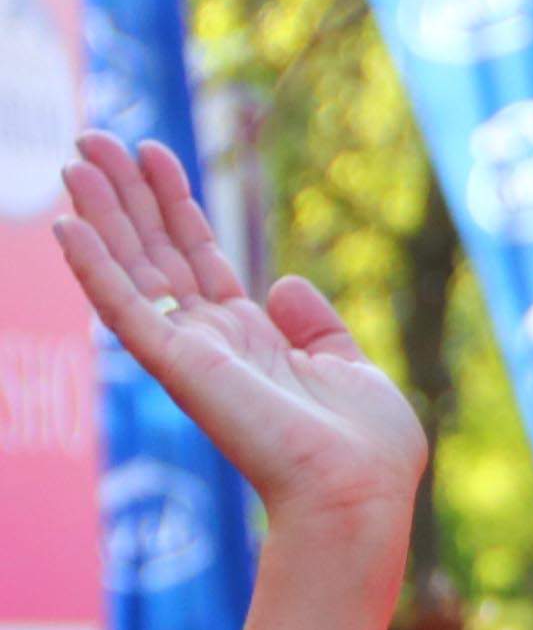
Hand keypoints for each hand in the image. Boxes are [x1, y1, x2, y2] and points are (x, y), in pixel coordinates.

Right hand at [55, 135, 424, 537]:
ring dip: (101, 213)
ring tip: (76, 156)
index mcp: (253, 340)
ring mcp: (190, 353)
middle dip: (127, 194)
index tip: (156, 154)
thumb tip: (282, 283)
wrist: (360, 493)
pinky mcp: (176, 365)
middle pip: (157, 251)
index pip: (199, 258)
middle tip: (95, 136)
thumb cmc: (367, 450)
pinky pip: (124, 309)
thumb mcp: (353, 369)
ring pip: (132, 268)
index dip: (176, 205)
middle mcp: (212, 342)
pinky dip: (95, 267)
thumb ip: (318, 326)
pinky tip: (68, 224)